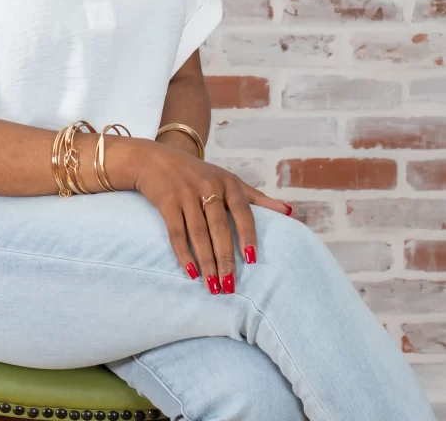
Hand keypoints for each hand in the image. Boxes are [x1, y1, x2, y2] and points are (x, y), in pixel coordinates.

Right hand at [133, 141, 291, 294]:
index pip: (243, 211)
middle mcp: (208, 186)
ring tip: (213, 286)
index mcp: (228, 182)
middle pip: (219, 227)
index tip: (252, 260)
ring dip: (206, 262)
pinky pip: (176, 232)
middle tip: (230, 287)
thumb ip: (258, 198)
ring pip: (198, 233)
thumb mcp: (229, 179)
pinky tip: (190, 272)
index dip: (248, 235)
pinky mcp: (167, 201)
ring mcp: (186, 193)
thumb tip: (290, 212)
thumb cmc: (198, 174)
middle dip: (225, 259)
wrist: (155, 159)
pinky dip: (183, 254)